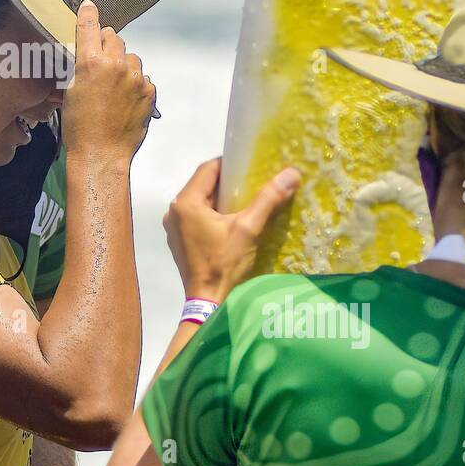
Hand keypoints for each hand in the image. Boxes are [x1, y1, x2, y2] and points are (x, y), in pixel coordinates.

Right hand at [61, 1, 155, 166]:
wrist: (101, 154)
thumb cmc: (79, 128)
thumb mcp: (70, 91)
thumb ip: (81, 67)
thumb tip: (88, 55)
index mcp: (91, 63)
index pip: (90, 27)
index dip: (88, 14)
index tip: (89, 7)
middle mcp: (116, 66)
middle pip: (114, 38)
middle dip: (107, 45)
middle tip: (100, 61)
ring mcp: (135, 79)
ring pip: (131, 58)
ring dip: (123, 65)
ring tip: (113, 87)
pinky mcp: (149, 91)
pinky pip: (142, 77)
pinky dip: (134, 83)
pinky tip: (124, 99)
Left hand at [164, 159, 299, 303]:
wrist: (207, 302)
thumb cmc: (224, 263)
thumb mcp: (248, 228)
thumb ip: (268, 199)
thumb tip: (291, 173)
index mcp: (186, 202)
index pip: (208, 169)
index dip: (230, 164)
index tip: (251, 165)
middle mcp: (173, 210)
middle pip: (202, 184)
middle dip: (227, 182)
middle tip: (252, 181)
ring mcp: (173, 226)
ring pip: (199, 201)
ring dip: (219, 198)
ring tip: (244, 200)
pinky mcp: (177, 239)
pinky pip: (195, 216)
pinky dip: (211, 213)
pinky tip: (230, 220)